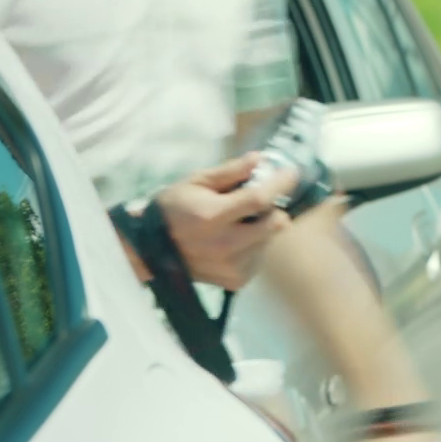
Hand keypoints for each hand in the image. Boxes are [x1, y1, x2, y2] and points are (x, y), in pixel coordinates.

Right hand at [152, 154, 296, 290]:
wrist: (150, 250)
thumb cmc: (174, 209)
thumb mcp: (197, 181)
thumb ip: (230, 171)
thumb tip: (261, 159)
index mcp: (212, 217)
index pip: (259, 200)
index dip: (279, 184)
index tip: (290, 172)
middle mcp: (225, 246)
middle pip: (274, 224)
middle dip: (272, 207)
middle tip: (255, 200)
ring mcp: (231, 268)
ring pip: (269, 240)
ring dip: (262, 228)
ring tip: (236, 224)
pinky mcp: (235, 282)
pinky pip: (260, 257)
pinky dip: (254, 246)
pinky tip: (233, 241)